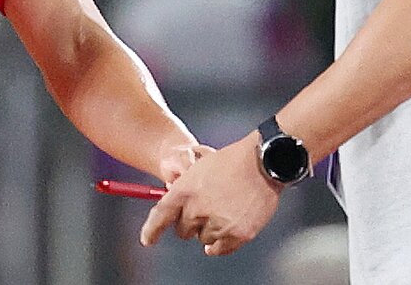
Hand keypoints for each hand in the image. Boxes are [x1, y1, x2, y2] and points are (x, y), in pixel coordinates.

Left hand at [140, 134, 281, 256]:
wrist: (262, 162)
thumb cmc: (231, 162)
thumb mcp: (199, 167)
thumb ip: (185, 189)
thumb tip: (177, 207)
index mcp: (185, 190)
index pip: (161, 216)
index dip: (152, 230)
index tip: (147, 240)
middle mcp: (198, 209)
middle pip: (183, 230)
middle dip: (190, 222)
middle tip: (204, 209)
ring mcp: (218, 223)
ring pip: (203, 239)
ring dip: (209, 229)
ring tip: (223, 209)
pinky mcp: (238, 234)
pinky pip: (220, 249)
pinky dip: (221, 243)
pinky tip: (226, 228)